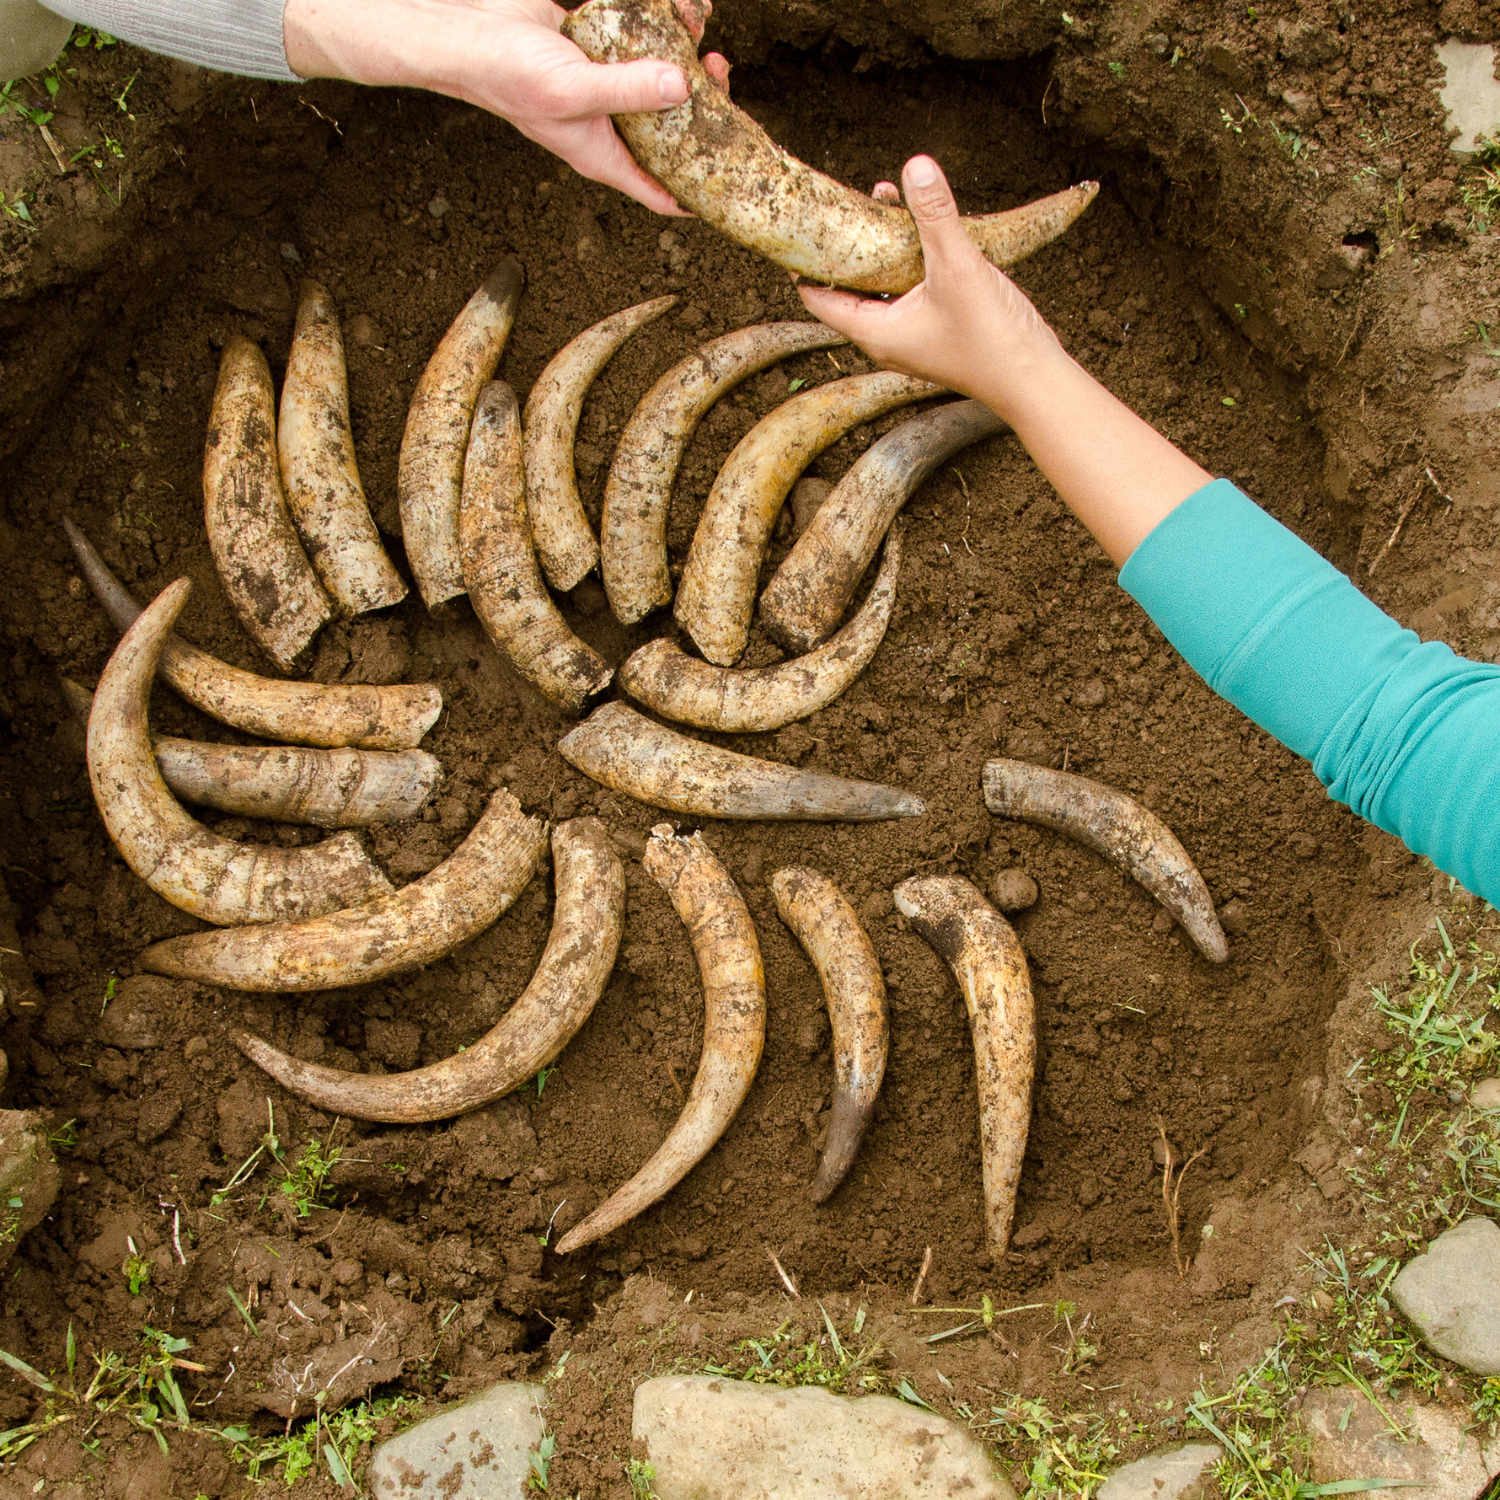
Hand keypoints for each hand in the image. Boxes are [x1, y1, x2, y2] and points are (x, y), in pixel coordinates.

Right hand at [285, 0, 730, 214]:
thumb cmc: (507, 73)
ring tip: (694, 17)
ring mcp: (606, 84)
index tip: (736, 178)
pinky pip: (642, 37)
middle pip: (674, 126)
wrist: (466, 30)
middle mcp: (611, 124)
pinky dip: (660, 18)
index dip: (702, 192)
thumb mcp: (572, 89)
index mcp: (606, 153)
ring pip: (662, 73)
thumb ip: (629, 90)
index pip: (664, 192)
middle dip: (704, 100)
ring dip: (685, 46)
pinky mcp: (599, 46)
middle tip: (717, 69)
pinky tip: (674, 2)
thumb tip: (683, 87)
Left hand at [800, 154, 1208, 564]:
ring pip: (881, 284)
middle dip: (849, 242)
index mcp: (874, 332)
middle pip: (849, 286)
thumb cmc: (991, 337)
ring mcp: (909, 336)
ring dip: (882, 246)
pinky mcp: (933, 329)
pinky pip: (907, 289)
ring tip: (888, 199)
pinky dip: (908, 260)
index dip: (805, 260)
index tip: (803, 222)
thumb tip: (915, 165)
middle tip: (850, 198)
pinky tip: (925, 229)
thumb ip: (935, 215)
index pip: (817, 296)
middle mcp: (884, 338)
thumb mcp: (958, 266)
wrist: (1033, 379)